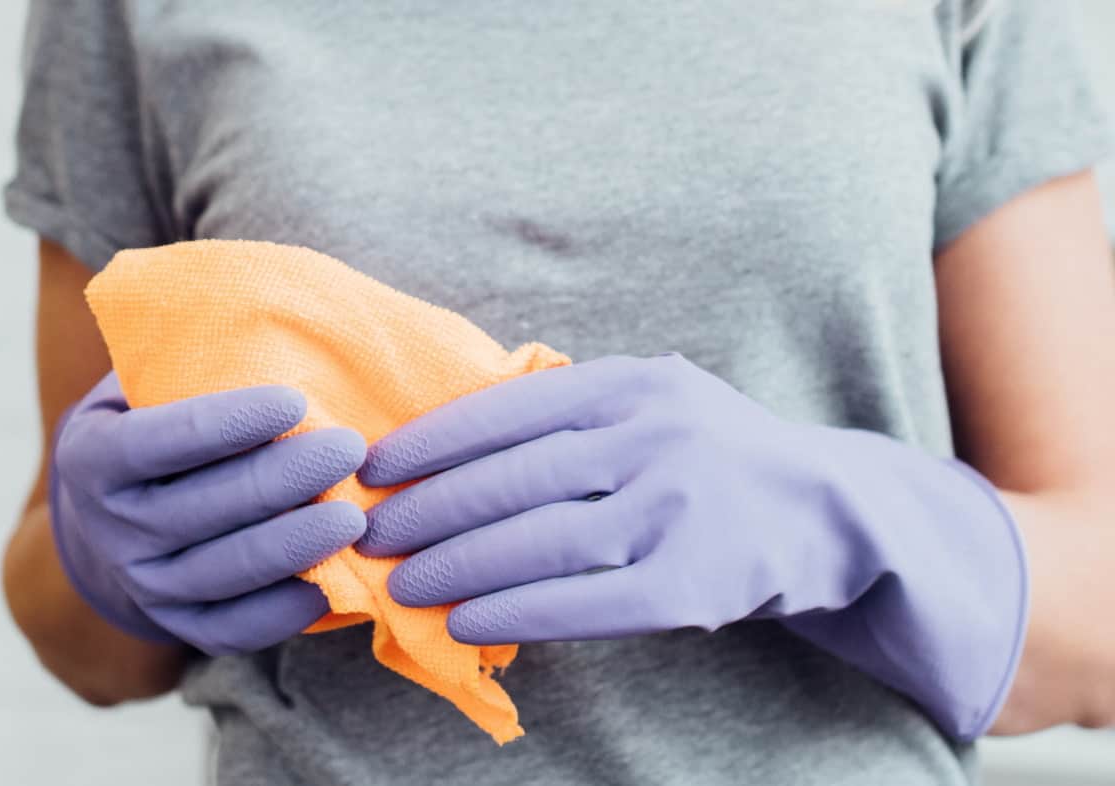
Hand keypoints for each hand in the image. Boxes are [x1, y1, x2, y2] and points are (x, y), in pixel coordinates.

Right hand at [50, 372, 365, 655]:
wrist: (109, 525)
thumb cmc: (156, 430)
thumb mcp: (144, 386)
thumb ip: (189, 365)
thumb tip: (276, 323)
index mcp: (96, 457)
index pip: (161, 440)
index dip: (229, 422)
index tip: (294, 400)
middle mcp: (113, 528)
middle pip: (205, 507)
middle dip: (283, 479)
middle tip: (349, 450)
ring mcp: (146, 585)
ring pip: (226, 571)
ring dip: (295, 546)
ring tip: (356, 518)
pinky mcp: (183, 627)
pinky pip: (236, 628)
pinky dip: (288, 610)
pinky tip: (339, 582)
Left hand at [357, 353, 1028, 739]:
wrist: (831, 511)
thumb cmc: (715, 453)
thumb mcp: (657, 398)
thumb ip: (575, 407)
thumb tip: (459, 437)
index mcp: (633, 383)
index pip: (509, 408)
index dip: (433, 439)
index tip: (376, 465)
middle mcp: (654, 435)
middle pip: (514, 477)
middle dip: (428, 508)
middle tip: (369, 531)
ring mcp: (677, 508)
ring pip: (540, 539)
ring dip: (456, 564)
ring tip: (401, 581)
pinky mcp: (694, 582)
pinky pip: (585, 600)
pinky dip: (517, 610)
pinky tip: (467, 620)